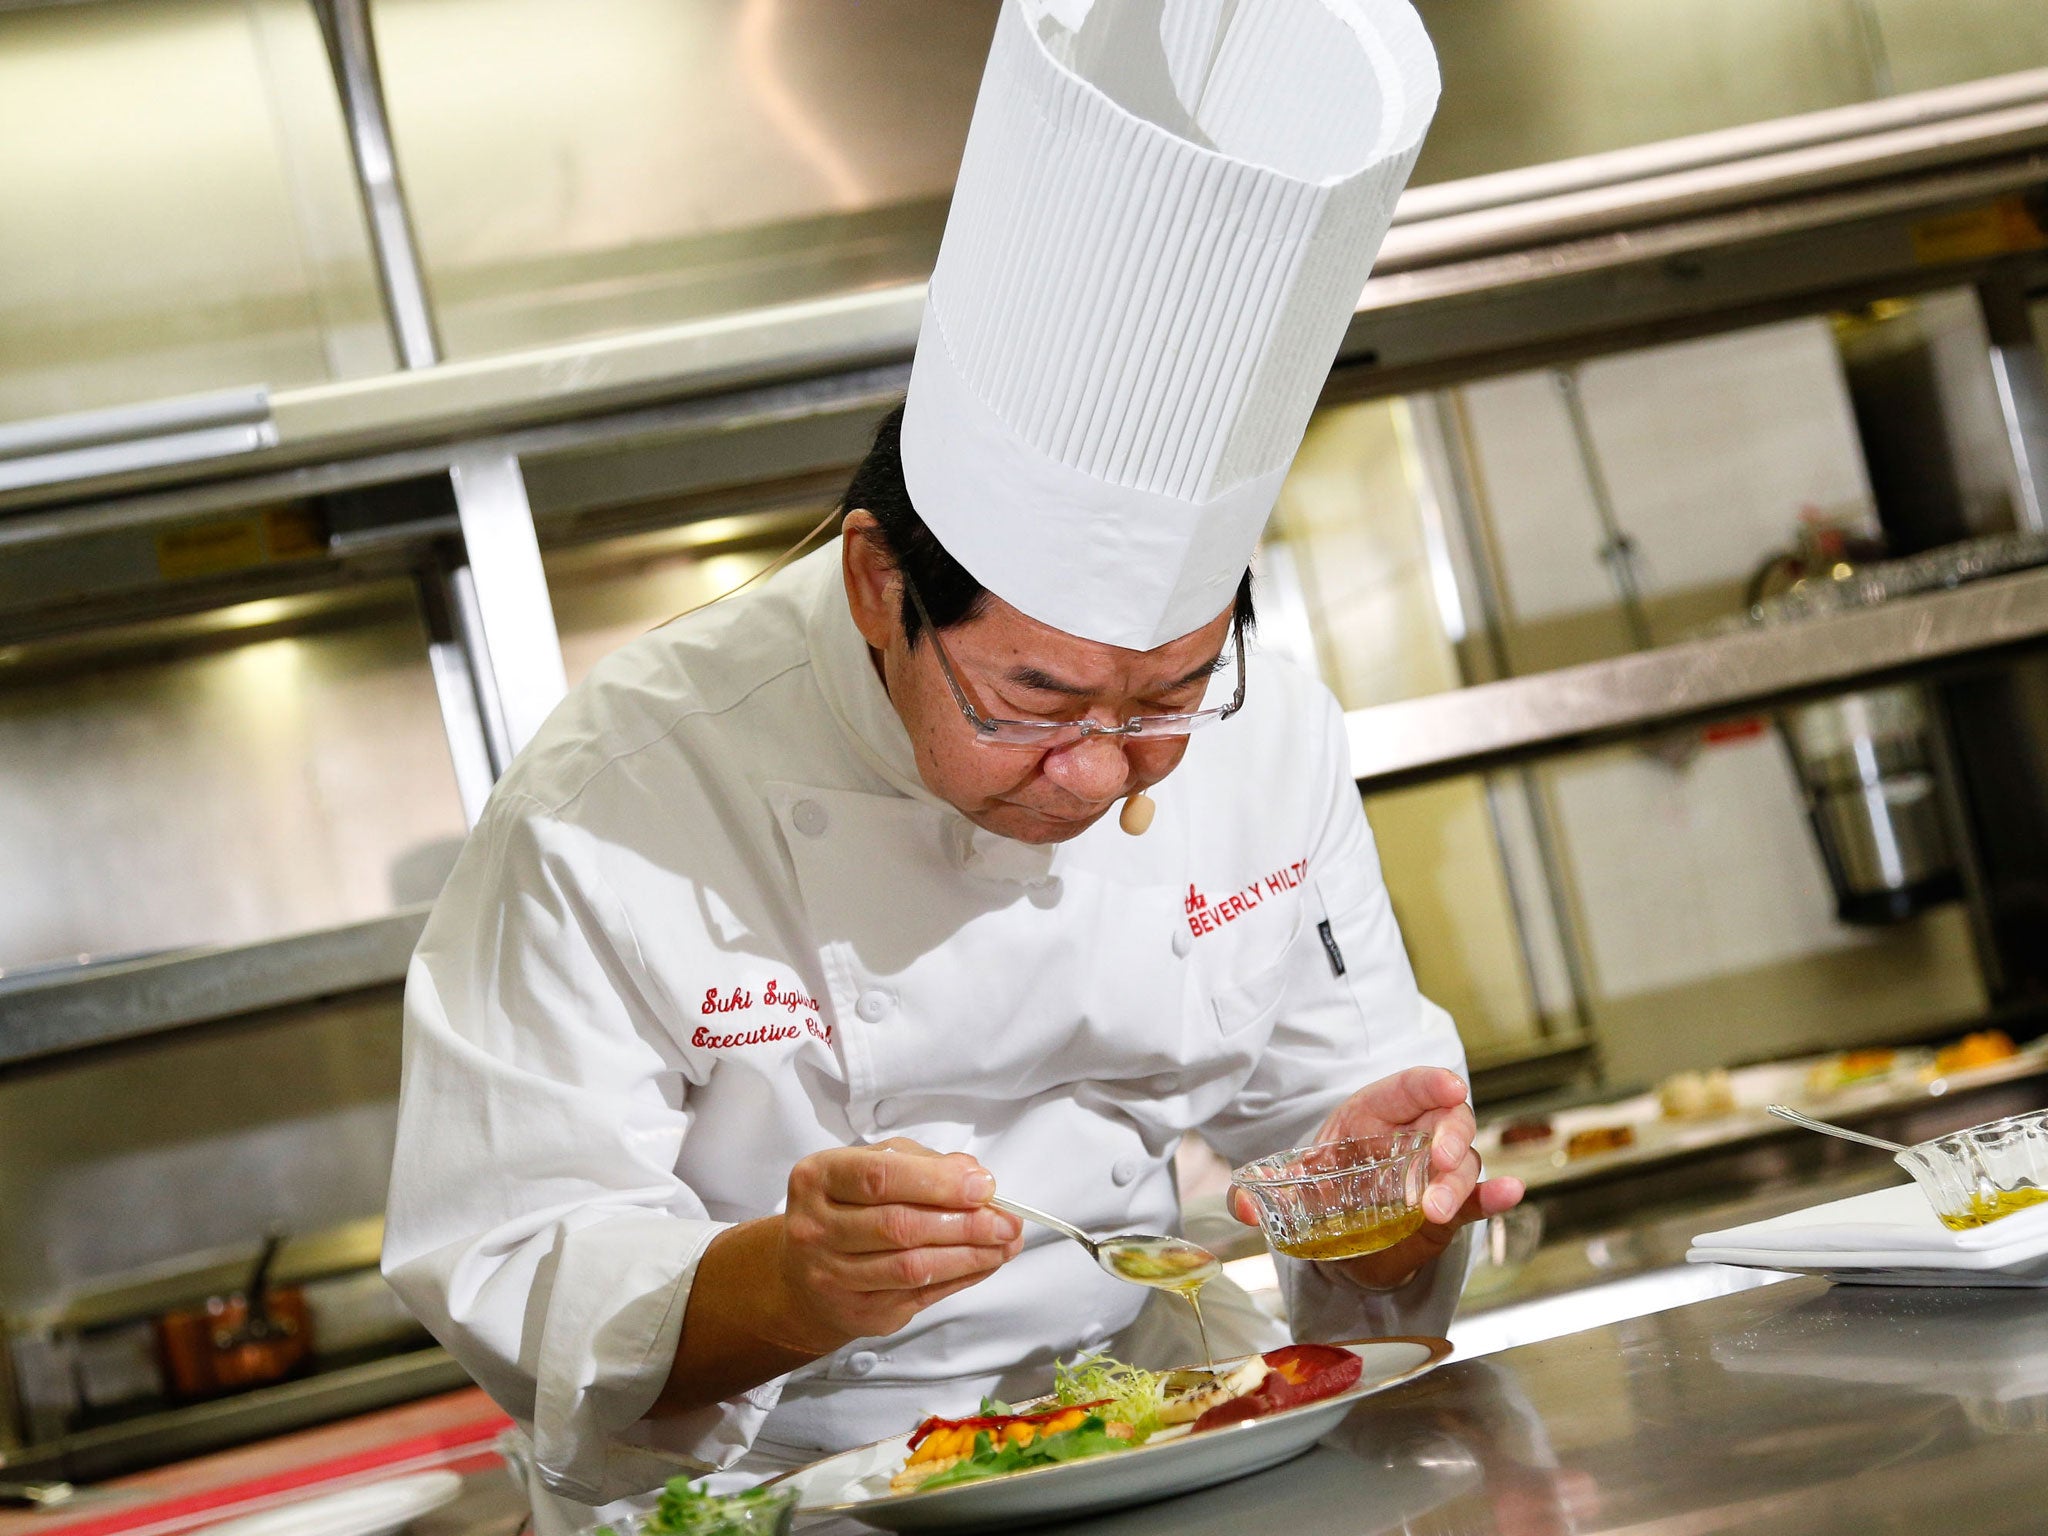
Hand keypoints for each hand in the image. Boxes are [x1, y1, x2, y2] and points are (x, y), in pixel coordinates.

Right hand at [770, 1139, 1024, 1351]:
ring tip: (1006, 1243)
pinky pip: (920, 1296)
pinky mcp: (859, 1313)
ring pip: (912, 1268)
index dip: (937, 1182)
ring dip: (970, 1255)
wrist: (801, 1275)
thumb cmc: (845, 1207)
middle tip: (1007, 1220)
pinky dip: (961, 1278)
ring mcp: (833, 1277)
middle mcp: (816, 1229)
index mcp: (818, 1179)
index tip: (983, 1185)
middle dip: (964, 1223)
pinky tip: (985, 1262)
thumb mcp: (870, 1166)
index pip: (879, 1177)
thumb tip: (972, 1175)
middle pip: (899, 1226)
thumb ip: (920, 1163)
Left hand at [1229, 1066, 1523, 1289]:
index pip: (1410, 1086)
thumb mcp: (1285, 1188)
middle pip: (1448, 1120)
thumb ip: (1258, 1194)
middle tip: (1436, 1159)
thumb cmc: (1321, 1190)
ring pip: (1464, 1164)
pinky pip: (1480, 1200)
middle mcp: (1413, 1136)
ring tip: (1435, 1207)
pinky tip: (1510, 1195)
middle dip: (1450, 1135)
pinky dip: (1496, 1198)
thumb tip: (1243, 1204)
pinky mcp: (1450, 1210)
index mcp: (1375, 1114)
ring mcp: (1435, 1172)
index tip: (1449, 1085)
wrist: (1337, 1237)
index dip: (1430, 1083)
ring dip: (1458, 1182)